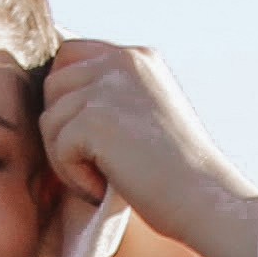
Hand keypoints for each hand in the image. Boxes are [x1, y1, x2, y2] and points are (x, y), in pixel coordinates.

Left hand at [40, 42, 257, 256]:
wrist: (207, 200)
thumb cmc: (177, 175)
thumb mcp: (145, 116)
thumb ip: (109, 97)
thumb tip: (53, 103)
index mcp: (137, 57)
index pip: (71, 56)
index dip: (67, 96)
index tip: (89, 138)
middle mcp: (123, 60)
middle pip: (54, 85)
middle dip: (63, 129)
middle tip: (97, 166)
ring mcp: (108, 86)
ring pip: (50, 119)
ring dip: (67, 158)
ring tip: (105, 180)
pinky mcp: (96, 118)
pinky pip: (58, 148)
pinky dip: (75, 177)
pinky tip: (106, 188)